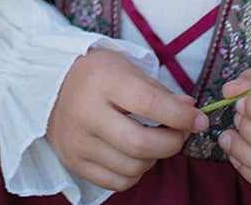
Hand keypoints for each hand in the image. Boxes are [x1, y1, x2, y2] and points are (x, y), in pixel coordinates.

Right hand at [46, 49, 206, 192]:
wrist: (52, 85)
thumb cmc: (97, 74)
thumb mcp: (126, 68)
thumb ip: (159, 92)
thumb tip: (190, 113)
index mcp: (103, 81)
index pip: (149, 104)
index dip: (180, 116)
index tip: (199, 119)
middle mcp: (87, 112)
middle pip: (141, 144)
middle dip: (172, 143)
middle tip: (181, 133)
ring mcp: (79, 141)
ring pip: (132, 167)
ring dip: (155, 159)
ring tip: (154, 142)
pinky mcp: (75, 162)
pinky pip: (117, 182)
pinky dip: (135, 173)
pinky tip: (135, 155)